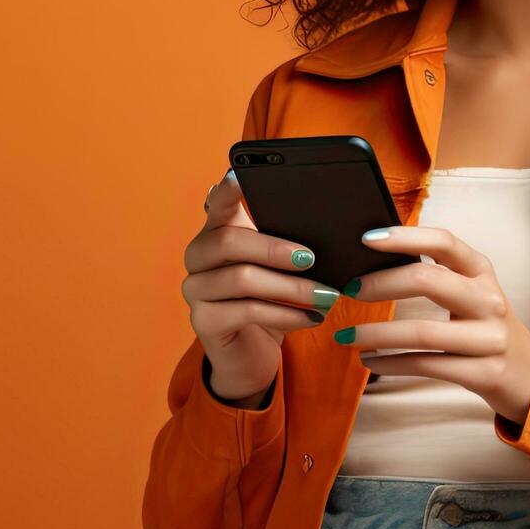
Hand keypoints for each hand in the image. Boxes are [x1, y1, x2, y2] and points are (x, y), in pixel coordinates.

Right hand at [179, 170, 340, 404]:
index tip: (240, 175)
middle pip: (228, 241)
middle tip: (311, 258)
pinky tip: (311, 317)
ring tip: (326, 295)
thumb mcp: (281, 268)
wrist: (253, 353)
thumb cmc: (271, 300)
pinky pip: (246, 311)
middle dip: (274, 248)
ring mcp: (196, 289)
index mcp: (216, 232)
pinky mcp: (204, 321)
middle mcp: (198, 256)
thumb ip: (291, 242)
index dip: (227, 189)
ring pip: (241, 279)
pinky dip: (286, 313)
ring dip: (290, 287)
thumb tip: (333, 228)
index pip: (218, 202)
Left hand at [333, 225, 529, 427]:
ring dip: (376, 333)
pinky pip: (426, 365)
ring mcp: (489, 338)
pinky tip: (369, 361)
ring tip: (346, 336)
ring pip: (421, 332)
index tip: (366, 239)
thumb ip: (435, 275)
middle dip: (380, 284)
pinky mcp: (484, 373)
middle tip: (348, 290)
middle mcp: (489, 300)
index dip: (404, 237)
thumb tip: (371, 263)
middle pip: (427, 281)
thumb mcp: (471, 292)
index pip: (443, 242)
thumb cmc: (484, 326)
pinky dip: (390, 364)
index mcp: (481, 271)